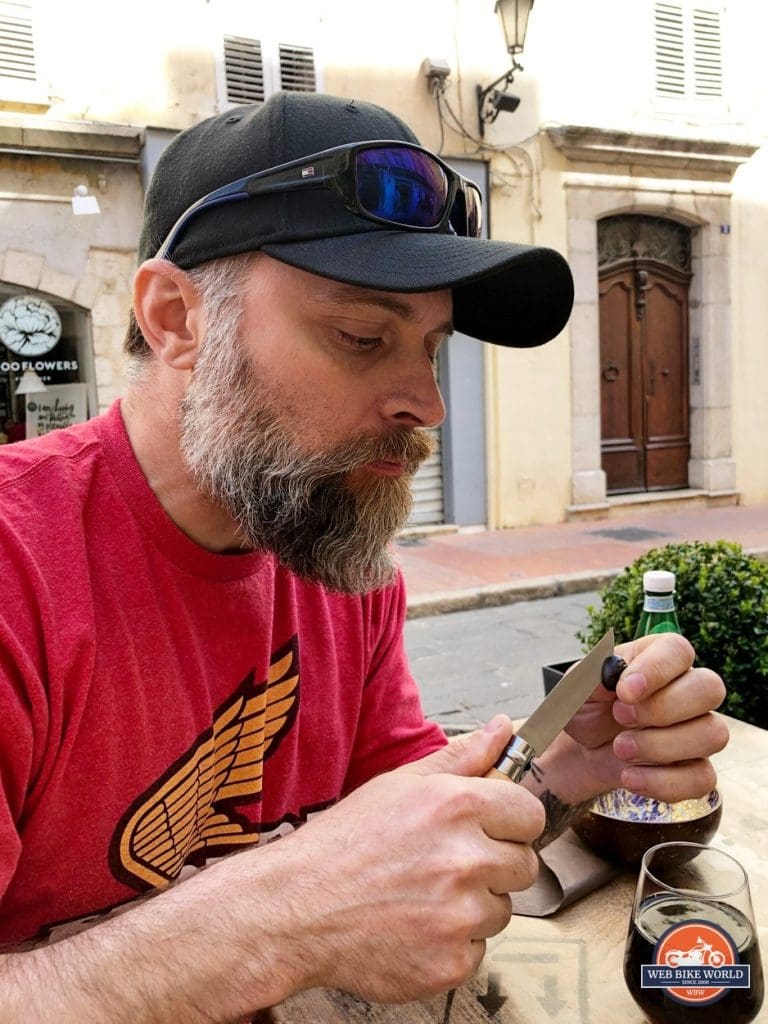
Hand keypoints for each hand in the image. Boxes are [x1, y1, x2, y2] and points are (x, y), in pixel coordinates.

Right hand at [274, 721, 543, 1003]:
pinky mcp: (452, 963)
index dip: (510, 822)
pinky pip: (478, 949)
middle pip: (524, 865)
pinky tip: (416, 926)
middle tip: (446, 864)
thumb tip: (503, 729)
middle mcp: (466, 859)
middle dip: (495, 864)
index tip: (489, 829)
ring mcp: (460, 916)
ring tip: (424, 895)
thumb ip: (461, 757)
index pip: (531, 814)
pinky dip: (453, 943)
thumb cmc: (343, 844)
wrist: (295, 909)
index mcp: (457, 806)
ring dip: (474, 905)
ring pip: (502, 910)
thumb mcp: (400, 785)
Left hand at [564, 632, 728, 801]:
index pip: (678, 651)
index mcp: (660, 657)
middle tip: (620, 717)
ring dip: (660, 747)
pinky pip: (703, 778)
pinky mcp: (697, 768)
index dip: (656, 670)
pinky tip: (630, 776)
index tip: (625, 691)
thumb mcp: (579, 688)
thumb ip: (593, 677)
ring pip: (713, 734)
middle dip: (662, 709)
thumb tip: (612, 674)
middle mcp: (688, 689)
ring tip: (621, 748)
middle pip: (710, 688)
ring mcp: (699, 730)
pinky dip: (662, 782)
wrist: (586, 748)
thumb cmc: (589, 707)